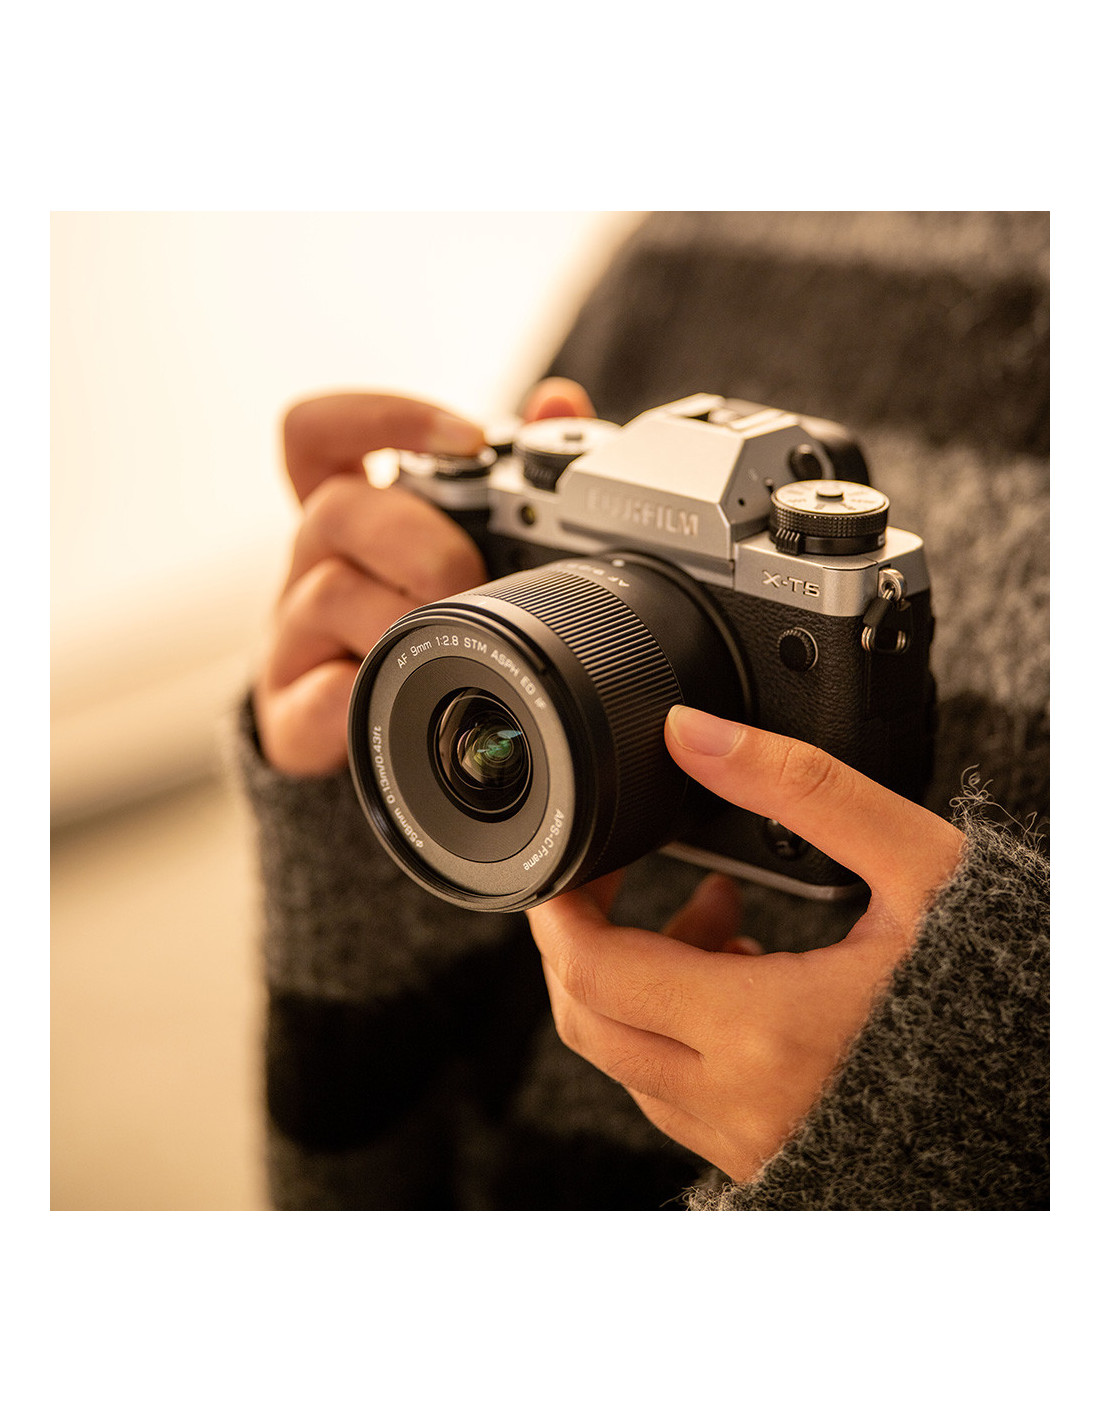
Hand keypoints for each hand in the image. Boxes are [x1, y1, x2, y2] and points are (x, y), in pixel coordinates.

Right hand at [255, 380, 593, 774]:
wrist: (376, 735)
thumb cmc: (426, 623)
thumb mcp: (466, 545)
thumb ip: (516, 472)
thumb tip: (556, 401)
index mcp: (353, 513)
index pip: (320, 434)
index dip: (378, 418)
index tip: (466, 440)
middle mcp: (314, 563)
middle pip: (335, 507)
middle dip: (422, 539)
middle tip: (474, 578)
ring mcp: (296, 638)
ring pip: (327, 594)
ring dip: (402, 616)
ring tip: (455, 642)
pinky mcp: (291, 713)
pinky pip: (314, 697)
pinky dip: (367, 696)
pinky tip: (404, 698)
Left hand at [526, 706, 965, 1182]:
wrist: (1043, 1100)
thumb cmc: (1005, 983)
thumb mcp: (917, 867)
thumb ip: (802, 787)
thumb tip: (695, 733)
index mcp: (765, 1031)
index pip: (594, 970)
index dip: (564, 905)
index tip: (581, 857)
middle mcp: (742, 1103)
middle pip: (587, 1020)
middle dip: (586, 937)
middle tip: (622, 876)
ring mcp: (750, 1140)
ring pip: (629, 1061)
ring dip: (642, 980)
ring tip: (715, 912)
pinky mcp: (766, 1154)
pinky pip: (677, 1095)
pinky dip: (678, 1029)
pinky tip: (742, 973)